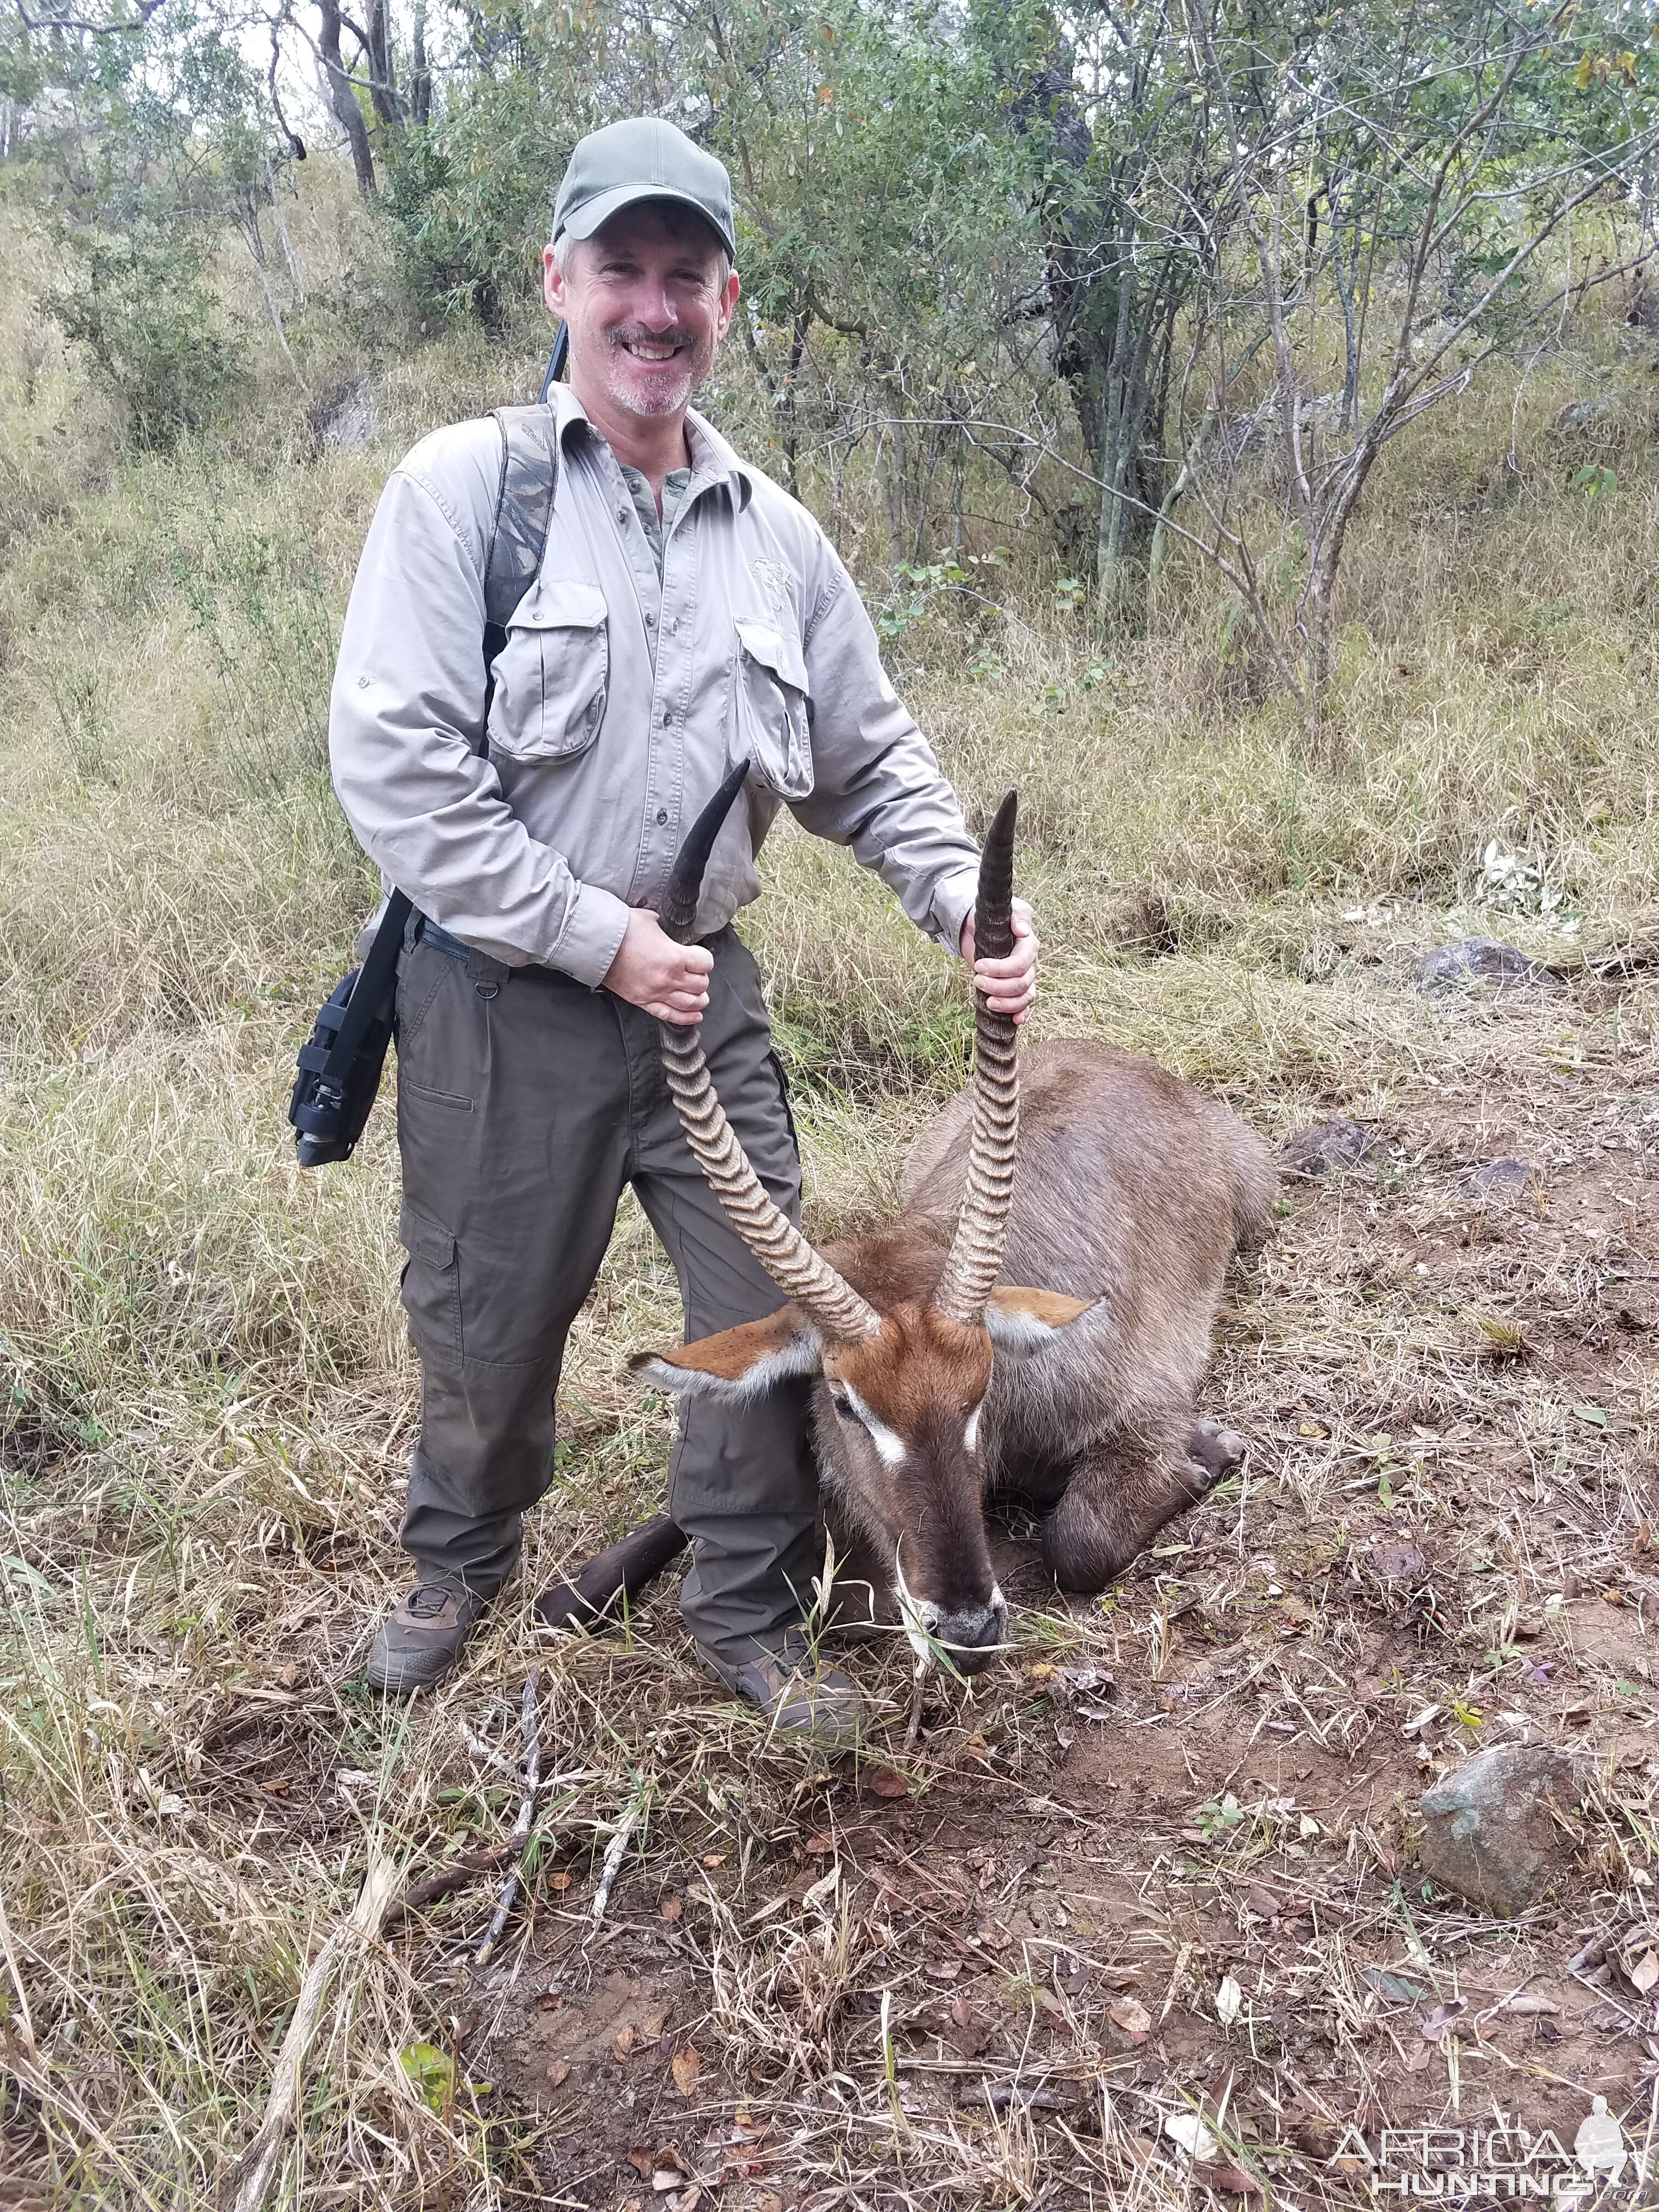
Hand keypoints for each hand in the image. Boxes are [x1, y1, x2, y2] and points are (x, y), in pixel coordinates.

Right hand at [602, 909, 713, 1024]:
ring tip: (700, 995)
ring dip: (699, 999)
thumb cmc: (621, 930)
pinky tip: (695, 1016)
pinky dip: (686, 1018)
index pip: (706, 964)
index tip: (700, 958)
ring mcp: (656, 992)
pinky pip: (670, 1015)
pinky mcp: (643, 1001)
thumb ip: (664, 927)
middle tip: (697, 974)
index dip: (705, 960)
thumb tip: (666, 927)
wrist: (597, 944)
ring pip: (690, 1003)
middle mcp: (668, 978)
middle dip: (702, 979)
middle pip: (701, 985)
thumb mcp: (650, 919)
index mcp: (674, 957)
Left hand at [960, 897, 1037, 1023]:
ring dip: (1007, 1004)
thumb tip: (1023, 930)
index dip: (1001, 969)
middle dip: (998, 987)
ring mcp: (1023, 978)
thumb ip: (1017, 916)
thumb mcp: (1006, 910)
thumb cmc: (992, 917)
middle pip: (1022, 984)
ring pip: (1024, 997)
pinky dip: (1021, 1014)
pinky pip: (1024, 1005)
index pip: (1020, 964)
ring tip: (988, 1002)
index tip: (979, 966)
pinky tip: (1015, 1021)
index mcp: (1028, 946)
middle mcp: (1029, 964)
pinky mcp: (1013, 988)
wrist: (977, 926)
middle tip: (976, 980)